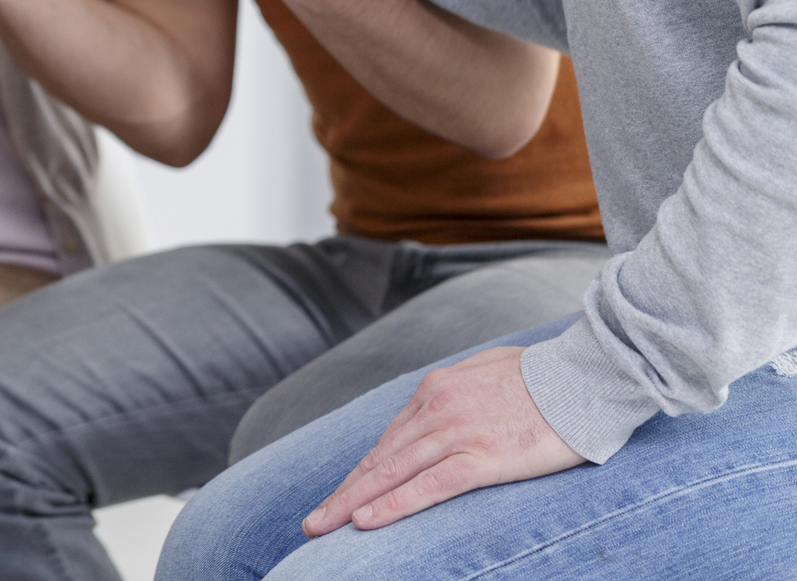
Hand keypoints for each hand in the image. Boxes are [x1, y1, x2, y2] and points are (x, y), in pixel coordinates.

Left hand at [303, 347, 584, 535]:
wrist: (585, 375)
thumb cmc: (544, 376)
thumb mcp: (486, 371)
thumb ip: (459, 390)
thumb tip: (443, 403)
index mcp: (436, 390)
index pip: (389, 441)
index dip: (363, 472)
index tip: (342, 494)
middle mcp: (436, 409)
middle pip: (380, 459)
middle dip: (344, 493)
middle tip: (313, 520)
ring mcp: (456, 433)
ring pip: (392, 474)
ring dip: (353, 503)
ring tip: (323, 526)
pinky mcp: (483, 458)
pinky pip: (428, 486)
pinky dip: (394, 505)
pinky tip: (367, 521)